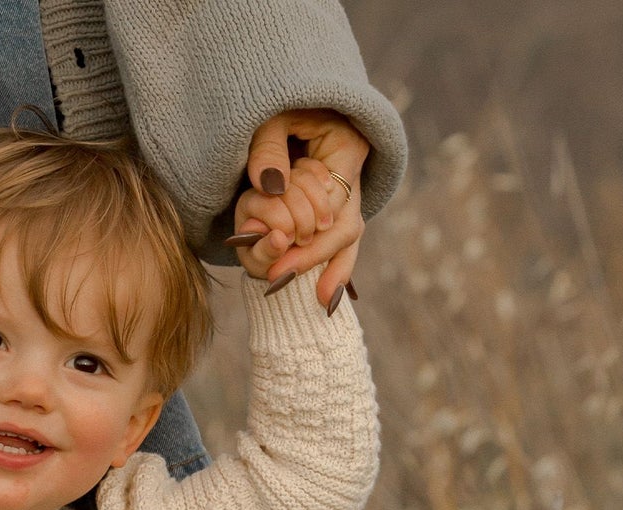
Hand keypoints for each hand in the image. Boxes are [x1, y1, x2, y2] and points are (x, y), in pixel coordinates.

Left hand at [240, 110, 368, 306]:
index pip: (332, 199)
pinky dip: (333, 265)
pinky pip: (339, 238)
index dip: (306, 227)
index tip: (278, 247)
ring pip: (348, 236)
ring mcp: (348, 189)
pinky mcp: (335, 202)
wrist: (290, 95)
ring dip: (333, 269)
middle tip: (279, 278)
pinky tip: (325, 297)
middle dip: (314, 256)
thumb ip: (268, 149)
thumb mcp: (269, 117)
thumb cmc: (278, 100)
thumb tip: (269, 186)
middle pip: (344, 224)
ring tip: (320, 301)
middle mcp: (354, 171)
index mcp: (348, 145)